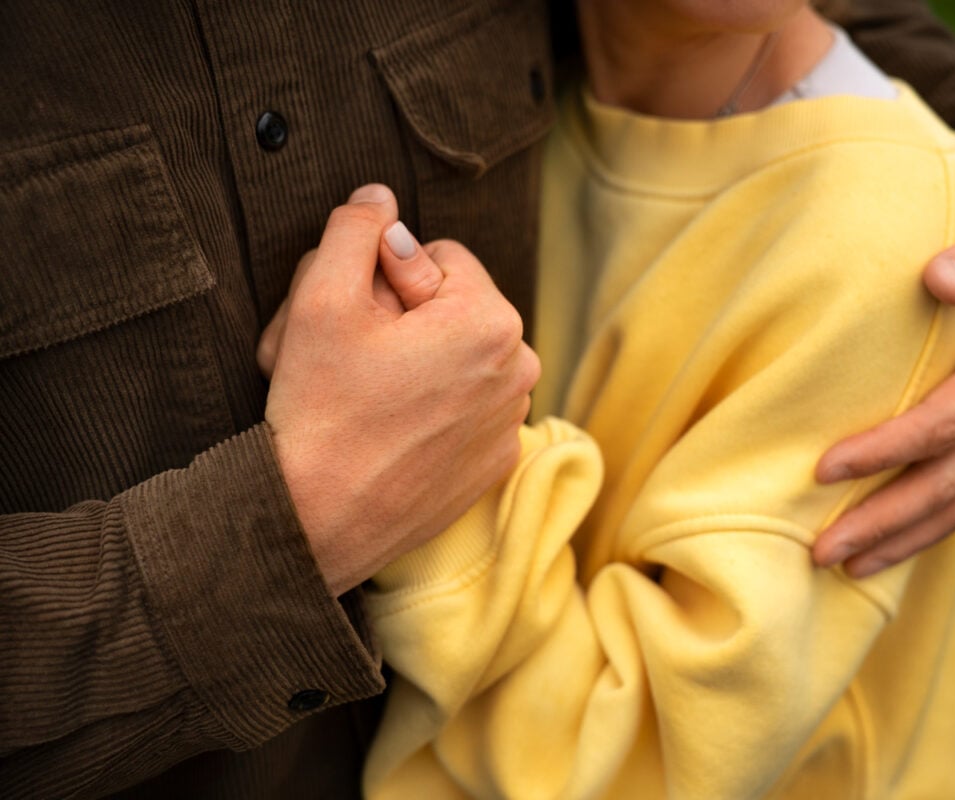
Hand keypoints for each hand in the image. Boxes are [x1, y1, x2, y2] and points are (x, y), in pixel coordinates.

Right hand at [264, 184, 539, 594]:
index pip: (439, 257)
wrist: (317, 520)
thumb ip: (355, 228)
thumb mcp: (320, 296)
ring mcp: (510, 422)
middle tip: (353, 356)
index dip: (386, 276)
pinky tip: (387, 430)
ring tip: (367, 394)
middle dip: (403, 318)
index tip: (358, 316)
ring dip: (415, 361)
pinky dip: (431, 408)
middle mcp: (519, 369)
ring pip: (457, 357)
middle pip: (452, 308)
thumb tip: (381, 196)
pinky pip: (465, 407)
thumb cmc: (320, 407)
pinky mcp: (494, 463)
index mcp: (491, 320)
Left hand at [811, 207, 954, 576]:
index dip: (887, 449)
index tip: (824, 468)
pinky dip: (922, 532)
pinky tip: (879, 551)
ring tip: (840, 566)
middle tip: (820, 549)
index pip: (945, 423)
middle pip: (946, 484)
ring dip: (898, 541)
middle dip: (882, 522)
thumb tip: (939, 279)